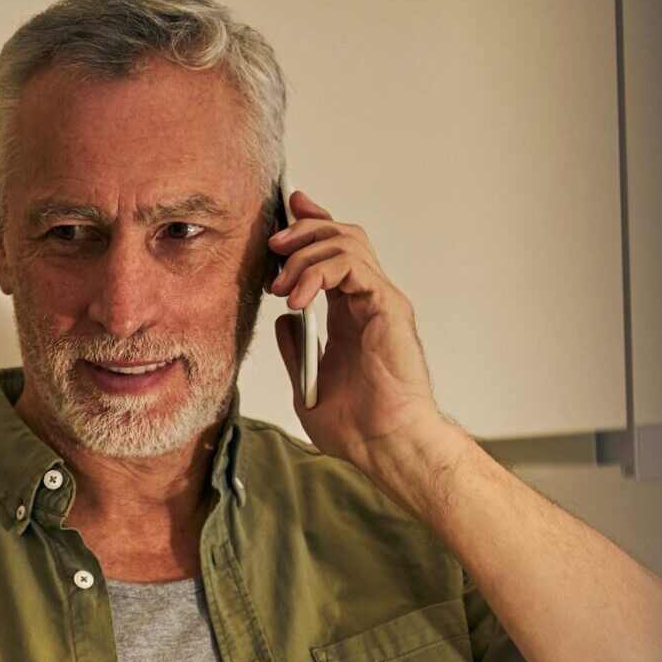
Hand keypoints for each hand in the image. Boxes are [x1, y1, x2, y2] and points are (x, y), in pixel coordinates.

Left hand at [268, 190, 452, 468]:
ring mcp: (380, 300)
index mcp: (352, 314)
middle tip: (274, 247)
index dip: (311, 227)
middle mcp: (368, 300)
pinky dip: (318, 271)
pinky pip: (352, 266)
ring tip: (281, 283)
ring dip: (305, 252)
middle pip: (341, 235)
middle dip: (303, 229)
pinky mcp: (387, 305)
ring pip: (346, 241)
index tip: (285, 216)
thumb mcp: (308, 385)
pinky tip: (297, 299)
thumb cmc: (359, 427)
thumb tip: (283, 320)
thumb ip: (296, 349)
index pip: (333, 254)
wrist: (386, 445)